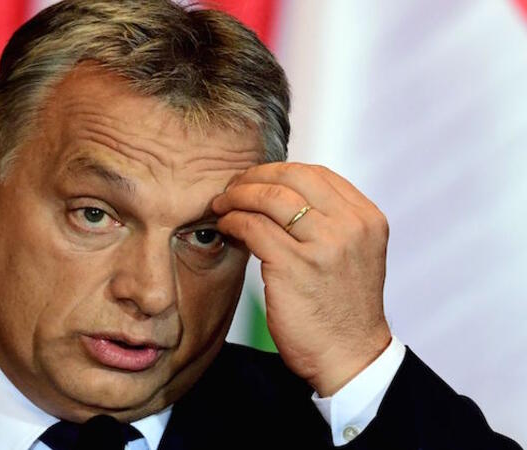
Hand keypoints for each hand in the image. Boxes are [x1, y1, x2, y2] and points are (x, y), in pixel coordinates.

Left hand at [212, 162, 391, 395]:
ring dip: (237, 196)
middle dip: (253, 177)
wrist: (349, 356)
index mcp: (367, 218)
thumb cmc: (342, 307)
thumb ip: (329, 221)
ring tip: (221, 204)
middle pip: (291, 177)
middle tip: (231, 187)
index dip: (278, 170)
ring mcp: (324, 246)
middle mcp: (350, 227)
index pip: (316, 174)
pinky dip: (233, 221)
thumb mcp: (353, 253)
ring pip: (269, 198)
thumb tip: (281, 191)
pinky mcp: (294, 267)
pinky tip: (226, 227)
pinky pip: (253, 228)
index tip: (254, 178)